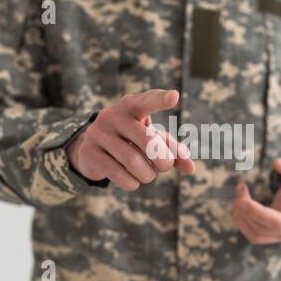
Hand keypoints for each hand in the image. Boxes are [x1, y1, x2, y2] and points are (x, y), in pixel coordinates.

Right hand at [66, 89, 194, 190]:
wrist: (95, 148)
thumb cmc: (133, 140)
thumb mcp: (154, 140)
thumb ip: (174, 151)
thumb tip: (191, 168)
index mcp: (132, 106)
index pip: (147, 101)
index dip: (161, 100)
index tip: (175, 97)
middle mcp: (112, 115)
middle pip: (148, 142)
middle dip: (163, 161)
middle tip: (164, 167)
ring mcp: (97, 132)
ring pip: (133, 162)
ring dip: (148, 175)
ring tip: (148, 175)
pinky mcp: (88, 152)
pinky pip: (118, 174)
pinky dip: (132, 183)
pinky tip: (132, 181)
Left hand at [233, 154, 280, 243]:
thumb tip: (277, 164)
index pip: (278, 222)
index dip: (258, 214)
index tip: (242, 201)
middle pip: (263, 230)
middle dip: (246, 211)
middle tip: (240, 188)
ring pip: (256, 235)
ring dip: (241, 217)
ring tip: (239, 194)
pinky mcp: (274, 234)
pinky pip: (254, 235)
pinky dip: (242, 221)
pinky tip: (240, 204)